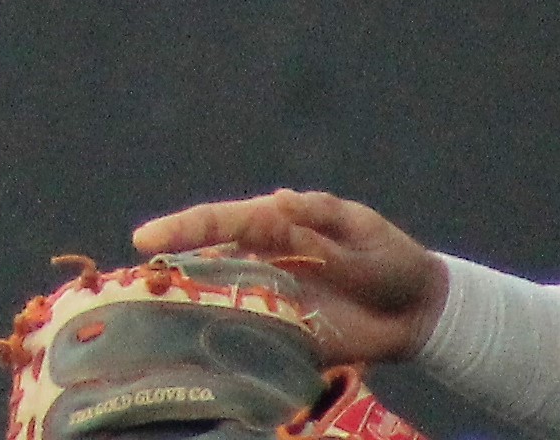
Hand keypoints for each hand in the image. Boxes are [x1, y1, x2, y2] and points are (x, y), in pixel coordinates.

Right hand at [124, 192, 448, 369]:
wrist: (422, 312)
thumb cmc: (390, 258)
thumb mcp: (358, 232)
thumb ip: (317, 225)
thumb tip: (275, 204)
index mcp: (278, 225)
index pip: (223, 222)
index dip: (184, 229)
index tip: (146, 240)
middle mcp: (265, 261)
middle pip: (209, 262)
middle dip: (172, 269)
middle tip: (137, 281)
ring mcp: (274, 300)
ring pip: (223, 302)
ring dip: (192, 309)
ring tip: (153, 318)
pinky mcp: (289, 337)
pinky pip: (252, 342)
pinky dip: (228, 347)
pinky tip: (202, 356)